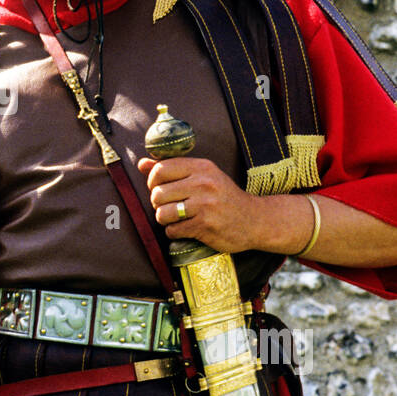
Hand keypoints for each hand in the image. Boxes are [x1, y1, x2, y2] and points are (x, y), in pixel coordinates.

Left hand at [137, 155, 258, 253]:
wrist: (255, 220)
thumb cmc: (224, 197)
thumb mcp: (204, 176)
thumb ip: (172, 168)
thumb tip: (141, 163)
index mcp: (202, 167)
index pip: (161, 169)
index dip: (153, 181)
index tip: (159, 187)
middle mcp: (203, 184)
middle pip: (157, 194)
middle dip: (158, 203)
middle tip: (170, 206)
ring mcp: (205, 205)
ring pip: (162, 213)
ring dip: (165, 219)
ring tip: (178, 218)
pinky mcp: (205, 226)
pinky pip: (173, 230)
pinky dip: (175, 232)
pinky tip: (187, 228)